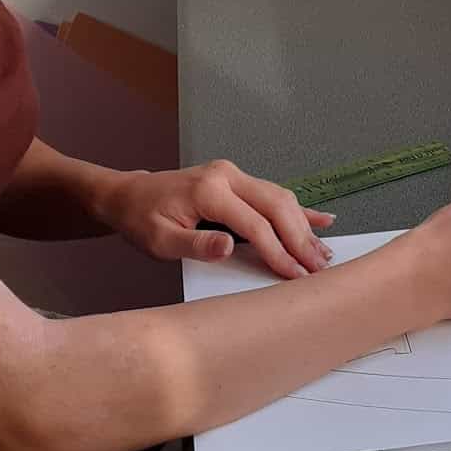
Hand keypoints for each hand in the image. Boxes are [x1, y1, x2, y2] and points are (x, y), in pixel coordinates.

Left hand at [99, 160, 336, 278]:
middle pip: (276, 206)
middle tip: (319, 267)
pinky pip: (272, 194)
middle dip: (300, 239)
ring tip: (321, 254)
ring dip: (302, 226)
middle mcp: (227, 176)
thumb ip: (195, 244)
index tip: (295, 275)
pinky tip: (320, 220)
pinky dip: (297, 209)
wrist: (129, 194)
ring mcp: (233, 175)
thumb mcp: (159, 240)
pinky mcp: (235, 180)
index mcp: (210, 190)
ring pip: (279, 198)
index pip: (255, 224)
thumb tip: (229, 247)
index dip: (278, 251)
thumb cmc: (141, 219)